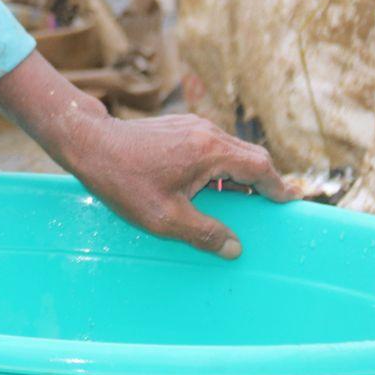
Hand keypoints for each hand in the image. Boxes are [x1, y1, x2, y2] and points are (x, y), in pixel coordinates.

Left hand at [0, 52, 294, 259]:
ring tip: (234, 204)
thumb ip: (204, 233)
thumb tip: (235, 249)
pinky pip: (211, 146)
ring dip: (237, 175)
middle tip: (263, 209)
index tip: (286, 206)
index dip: (277, 188)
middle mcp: (206, 132)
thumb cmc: (124, 181)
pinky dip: (219, 166)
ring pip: (230, 150)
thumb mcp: (165, 217)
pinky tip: (205, 189)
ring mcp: (192, 125)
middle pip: (249, 155)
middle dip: (260, 182)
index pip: (260, 167)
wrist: (89, 144)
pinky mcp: (178, 126)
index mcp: (209, 151)